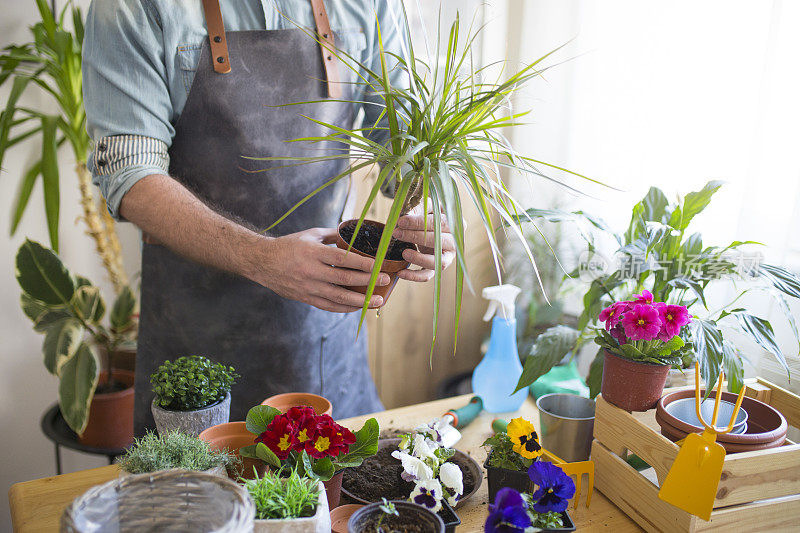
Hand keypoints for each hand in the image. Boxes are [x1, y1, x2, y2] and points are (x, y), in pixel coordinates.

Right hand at [252, 227, 389, 311]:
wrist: (262, 262)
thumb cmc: (289, 245)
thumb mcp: (311, 235)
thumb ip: (334, 235)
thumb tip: (355, 232)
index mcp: (312, 253)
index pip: (342, 259)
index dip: (362, 263)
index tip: (379, 265)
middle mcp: (310, 272)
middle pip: (344, 279)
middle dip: (367, 281)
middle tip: (385, 280)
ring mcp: (308, 287)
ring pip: (338, 297)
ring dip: (360, 300)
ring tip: (377, 300)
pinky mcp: (305, 298)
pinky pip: (328, 306)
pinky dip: (345, 308)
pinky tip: (358, 306)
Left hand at [392, 206, 455, 281]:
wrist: (426, 226)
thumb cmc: (426, 214)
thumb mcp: (424, 207)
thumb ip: (417, 207)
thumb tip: (405, 216)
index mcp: (455, 223)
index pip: (440, 223)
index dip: (420, 223)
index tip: (401, 221)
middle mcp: (455, 241)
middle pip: (439, 241)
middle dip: (416, 237)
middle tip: (397, 233)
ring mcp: (448, 257)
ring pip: (439, 262)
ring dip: (420, 258)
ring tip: (404, 253)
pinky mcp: (436, 267)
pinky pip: (428, 275)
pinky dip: (414, 276)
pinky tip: (400, 273)